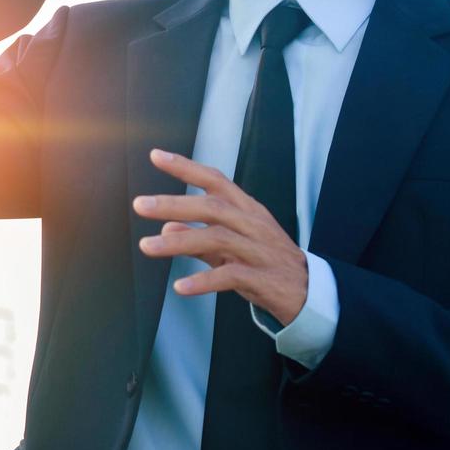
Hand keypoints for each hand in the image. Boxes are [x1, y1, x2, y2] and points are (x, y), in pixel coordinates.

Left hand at [132, 148, 308, 325]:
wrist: (309, 292)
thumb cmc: (266, 262)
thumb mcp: (232, 245)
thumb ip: (199, 236)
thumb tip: (167, 228)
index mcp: (246, 209)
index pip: (215, 180)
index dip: (186, 167)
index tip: (156, 156)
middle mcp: (252, 224)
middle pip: (212, 207)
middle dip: (174, 204)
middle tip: (141, 205)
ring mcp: (258, 250)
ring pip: (216, 239)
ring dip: (178, 243)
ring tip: (147, 246)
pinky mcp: (262, 278)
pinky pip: (229, 276)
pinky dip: (203, 281)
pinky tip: (180, 287)